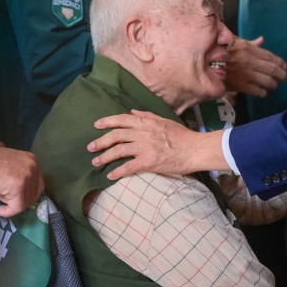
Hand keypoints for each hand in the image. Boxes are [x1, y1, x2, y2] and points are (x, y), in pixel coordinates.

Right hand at [0, 137, 43, 217]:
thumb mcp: (7, 159)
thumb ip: (17, 168)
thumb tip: (18, 182)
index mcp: (32, 160)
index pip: (37, 184)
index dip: (27, 194)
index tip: (16, 199)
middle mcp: (33, 167)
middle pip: (35, 193)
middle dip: (22, 201)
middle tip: (8, 203)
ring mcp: (27, 177)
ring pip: (26, 201)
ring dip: (12, 204)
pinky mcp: (18, 187)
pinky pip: (17, 207)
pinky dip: (8, 212)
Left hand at [89, 109, 227, 179]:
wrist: (195, 149)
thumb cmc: (182, 136)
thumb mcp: (164, 120)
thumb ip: (147, 115)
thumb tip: (133, 111)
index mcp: (146, 122)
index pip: (122, 119)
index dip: (107, 122)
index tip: (96, 125)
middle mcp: (143, 133)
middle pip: (116, 136)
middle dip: (101, 141)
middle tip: (91, 147)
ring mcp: (145, 147)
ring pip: (118, 151)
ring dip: (104, 157)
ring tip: (96, 162)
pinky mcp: (148, 162)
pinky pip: (128, 167)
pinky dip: (117, 172)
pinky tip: (111, 176)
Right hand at [225, 36, 286, 97]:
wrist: (205, 64)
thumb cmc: (220, 51)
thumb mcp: (235, 42)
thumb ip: (251, 43)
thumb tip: (262, 40)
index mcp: (249, 49)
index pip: (270, 56)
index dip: (280, 63)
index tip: (285, 66)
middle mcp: (250, 61)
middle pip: (272, 69)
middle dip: (281, 74)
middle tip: (284, 78)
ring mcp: (246, 74)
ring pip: (267, 81)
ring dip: (273, 84)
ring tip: (274, 85)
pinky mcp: (240, 85)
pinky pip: (257, 91)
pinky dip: (262, 92)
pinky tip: (263, 92)